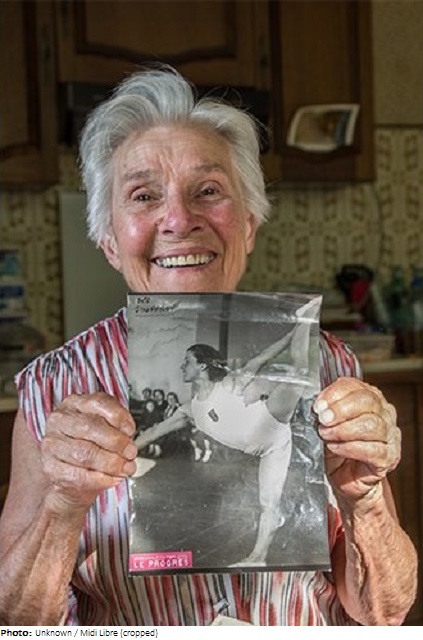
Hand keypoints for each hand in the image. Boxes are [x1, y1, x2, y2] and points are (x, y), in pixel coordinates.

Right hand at [41, 393, 136, 512]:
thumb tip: (128, 436)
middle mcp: (60, 420)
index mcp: (75, 403)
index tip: (130, 430)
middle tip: (130, 453)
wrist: (72, 475)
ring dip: (111, 463)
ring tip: (125, 468)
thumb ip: (117, 426)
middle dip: (117, 442)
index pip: (98, 403)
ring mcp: (52, 444)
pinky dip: (101, 480)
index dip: (119, 417)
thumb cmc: (91, 444)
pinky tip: (112, 479)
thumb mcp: (105, 427)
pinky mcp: (50, 467)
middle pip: (90, 427)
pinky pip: (78, 476)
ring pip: (85, 453)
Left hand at [313, 377, 400, 502]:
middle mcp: (384, 413)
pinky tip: (335, 448)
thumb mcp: (328, 424)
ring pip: (372, 425)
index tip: (318, 405)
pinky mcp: (388, 457)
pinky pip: (372, 450)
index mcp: (369, 398)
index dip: (335, 394)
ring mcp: (389, 435)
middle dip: (341, 410)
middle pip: (368, 402)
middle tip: (323, 419)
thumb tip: (318, 405)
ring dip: (343, 430)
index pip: (356, 386)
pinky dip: (349, 448)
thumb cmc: (337, 447)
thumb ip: (325, 410)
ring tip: (326, 435)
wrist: (345, 478)